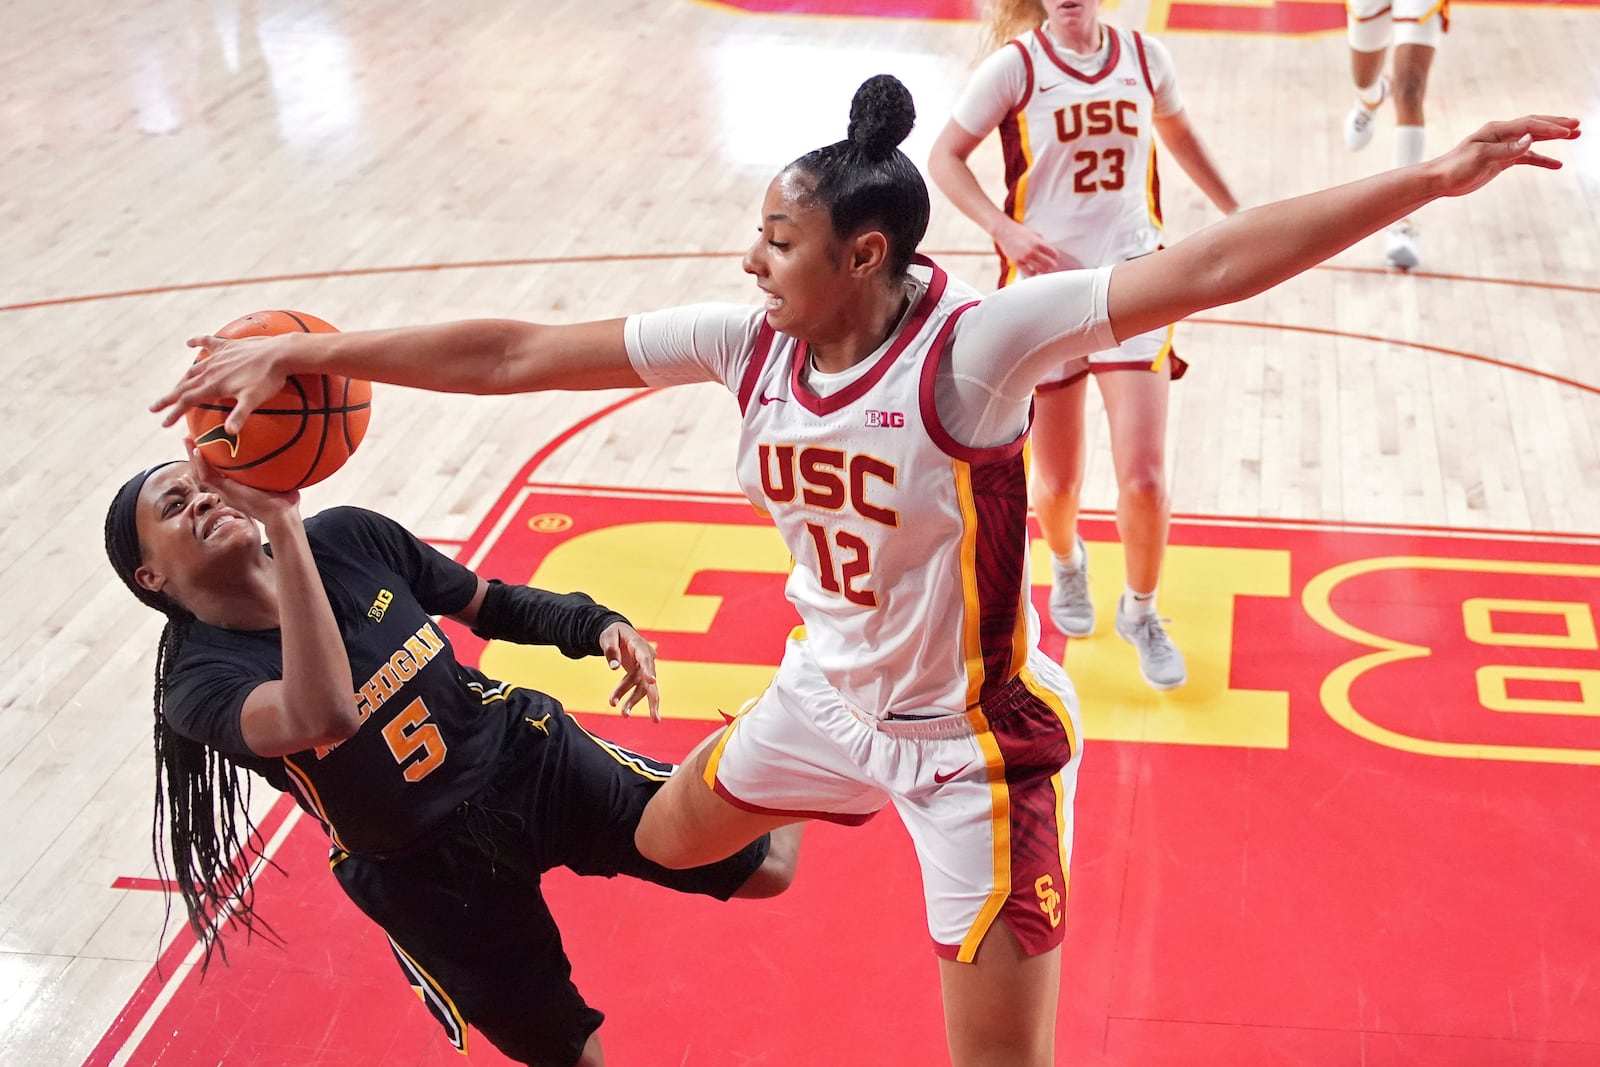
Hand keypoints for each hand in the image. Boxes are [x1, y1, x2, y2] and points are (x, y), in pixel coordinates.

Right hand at [152, 332, 304, 433]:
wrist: (279, 353)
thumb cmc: (268, 379)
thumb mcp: (253, 400)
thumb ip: (239, 416)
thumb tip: (229, 433)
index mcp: (214, 385)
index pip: (188, 401)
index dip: (174, 413)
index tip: (164, 424)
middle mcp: (211, 370)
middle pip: (184, 386)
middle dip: (169, 399)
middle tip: (154, 408)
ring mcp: (218, 357)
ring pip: (193, 369)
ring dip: (182, 379)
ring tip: (174, 387)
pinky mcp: (227, 346)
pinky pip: (207, 341)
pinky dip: (197, 341)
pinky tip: (189, 342)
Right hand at [186, 440, 301, 525]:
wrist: (282, 516)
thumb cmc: (285, 503)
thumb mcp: (279, 481)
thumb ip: (278, 469)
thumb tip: (290, 452)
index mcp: (237, 488)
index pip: (220, 470)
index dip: (212, 457)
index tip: (210, 442)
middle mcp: (228, 489)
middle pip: (206, 470)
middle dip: (197, 454)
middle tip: (190, 437)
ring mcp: (225, 491)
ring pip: (201, 472)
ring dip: (193, 456)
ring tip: (187, 439)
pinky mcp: (226, 492)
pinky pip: (207, 477)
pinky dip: (201, 464)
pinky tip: (197, 451)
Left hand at [599, 622, 659, 720]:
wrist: (617, 632)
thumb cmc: (613, 633)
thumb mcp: (608, 637)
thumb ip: (611, 651)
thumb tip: (614, 668)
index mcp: (640, 646)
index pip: (646, 659)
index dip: (649, 670)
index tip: (652, 681)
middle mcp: (646, 659)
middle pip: (651, 680)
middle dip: (653, 700)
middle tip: (655, 718)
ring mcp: (644, 669)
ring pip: (641, 688)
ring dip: (631, 701)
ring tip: (623, 714)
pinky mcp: (640, 675)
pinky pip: (635, 689)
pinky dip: (628, 698)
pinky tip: (622, 709)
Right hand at [993, 219, 1061, 276]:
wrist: (1004, 231)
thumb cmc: (1018, 231)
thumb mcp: (1033, 233)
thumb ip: (1041, 241)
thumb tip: (1048, 249)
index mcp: (1037, 242)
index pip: (1052, 252)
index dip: (1056, 256)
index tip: (1056, 258)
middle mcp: (1032, 251)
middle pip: (1048, 262)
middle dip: (1052, 265)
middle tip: (1053, 266)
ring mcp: (1024, 257)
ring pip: (1039, 269)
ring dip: (1044, 270)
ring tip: (1045, 270)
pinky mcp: (1017, 262)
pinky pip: (1028, 272)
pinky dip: (1033, 272)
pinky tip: (1034, 271)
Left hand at [1431, 115, 1579, 197]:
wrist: (1439, 180)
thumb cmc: (1455, 167)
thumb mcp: (1480, 158)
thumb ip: (1507, 149)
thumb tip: (1531, 139)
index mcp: (1496, 130)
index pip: (1529, 125)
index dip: (1549, 127)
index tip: (1567, 131)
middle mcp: (1501, 135)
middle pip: (1534, 126)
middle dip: (1556, 125)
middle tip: (1578, 125)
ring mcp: (1503, 147)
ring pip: (1533, 139)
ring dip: (1553, 138)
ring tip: (1574, 136)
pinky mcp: (1501, 160)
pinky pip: (1526, 157)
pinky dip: (1541, 159)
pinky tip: (1556, 165)